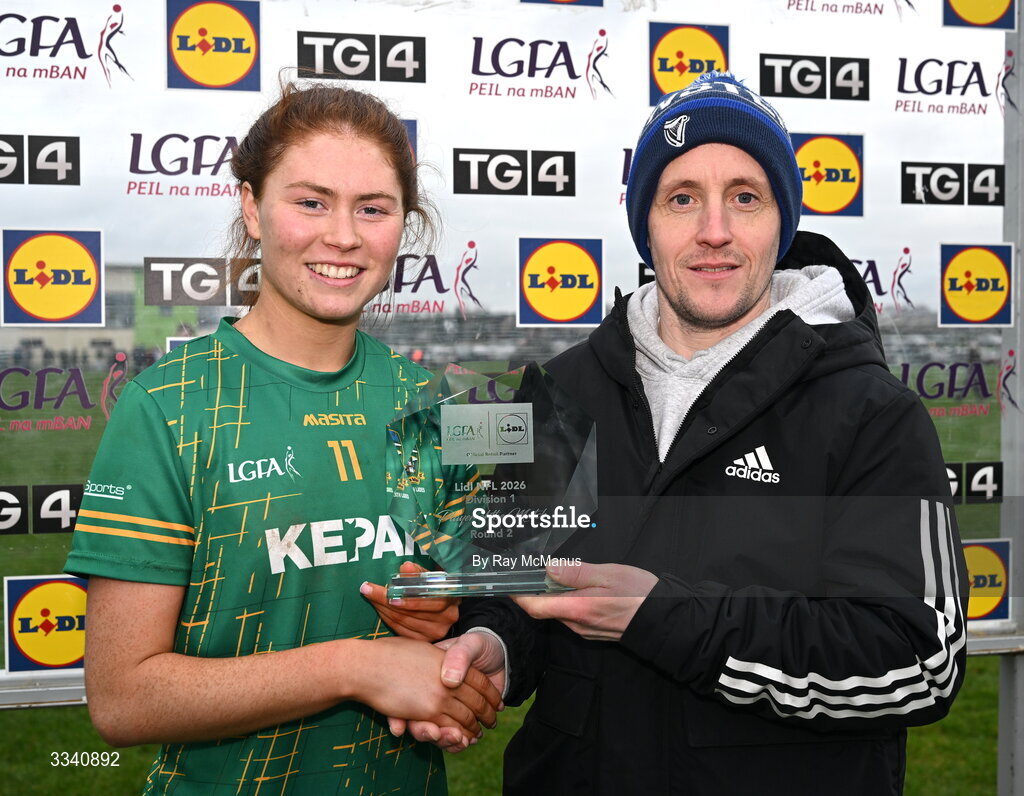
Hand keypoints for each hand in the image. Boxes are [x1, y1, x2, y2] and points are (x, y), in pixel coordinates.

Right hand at [354, 636, 499, 744]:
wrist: (368, 665)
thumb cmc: (388, 654)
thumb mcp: (421, 649)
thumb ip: (439, 658)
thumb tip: (448, 667)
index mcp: (449, 659)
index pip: (479, 679)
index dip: (490, 692)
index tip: (496, 702)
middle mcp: (448, 677)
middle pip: (478, 699)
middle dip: (487, 713)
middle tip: (492, 720)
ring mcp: (440, 695)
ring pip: (467, 716)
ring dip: (474, 727)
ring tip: (478, 734)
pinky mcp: (429, 711)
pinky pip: (450, 726)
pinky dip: (458, 735)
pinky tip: (462, 738)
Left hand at [360, 561, 459, 641]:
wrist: (443, 603)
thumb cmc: (435, 586)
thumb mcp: (430, 575)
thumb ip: (418, 572)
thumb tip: (406, 567)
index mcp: (451, 597)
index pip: (426, 599)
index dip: (406, 596)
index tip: (387, 589)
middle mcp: (447, 618)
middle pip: (410, 612)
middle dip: (385, 600)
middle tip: (368, 589)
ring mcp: (435, 632)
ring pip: (402, 621)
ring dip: (383, 608)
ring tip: (370, 595)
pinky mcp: (424, 640)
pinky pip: (400, 630)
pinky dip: (386, 618)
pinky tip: (379, 608)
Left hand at [512, 562, 657, 641]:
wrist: (665, 619)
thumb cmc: (640, 594)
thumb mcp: (608, 574)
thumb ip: (577, 573)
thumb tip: (549, 569)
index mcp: (578, 608)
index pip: (535, 606)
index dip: (518, 596)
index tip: (506, 584)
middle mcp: (578, 624)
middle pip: (545, 609)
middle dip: (534, 592)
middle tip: (527, 571)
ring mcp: (586, 630)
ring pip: (558, 612)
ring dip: (551, 596)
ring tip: (549, 575)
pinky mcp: (594, 630)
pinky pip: (572, 616)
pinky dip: (565, 602)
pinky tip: (572, 588)